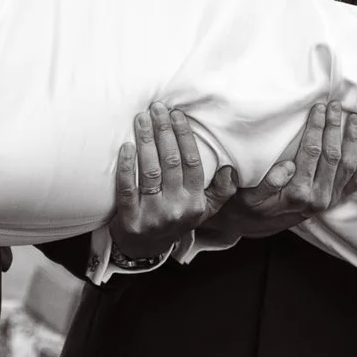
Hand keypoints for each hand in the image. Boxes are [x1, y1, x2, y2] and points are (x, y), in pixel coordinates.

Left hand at [108, 104, 235, 259]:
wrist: (146, 248)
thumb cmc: (176, 219)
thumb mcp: (204, 210)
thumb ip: (221, 191)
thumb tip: (230, 169)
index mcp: (195, 202)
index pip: (192, 163)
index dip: (184, 137)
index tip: (177, 115)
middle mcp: (176, 208)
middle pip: (170, 163)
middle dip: (164, 131)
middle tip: (157, 108)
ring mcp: (152, 214)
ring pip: (149, 171)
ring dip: (145, 141)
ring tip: (142, 118)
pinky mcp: (130, 219)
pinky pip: (127, 188)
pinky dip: (126, 166)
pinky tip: (126, 146)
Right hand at [207, 100, 356, 242]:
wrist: (257, 224)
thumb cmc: (250, 204)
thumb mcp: (248, 195)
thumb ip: (267, 183)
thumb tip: (288, 167)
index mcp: (297, 193)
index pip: (312, 153)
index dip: (316, 128)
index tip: (318, 108)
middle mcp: (317, 198)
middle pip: (332, 156)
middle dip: (334, 127)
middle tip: (335, 104)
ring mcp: (329, 201)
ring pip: (347, 167)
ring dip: (352, 140)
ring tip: (352, 118)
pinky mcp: (334, 201)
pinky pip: (354, 185)